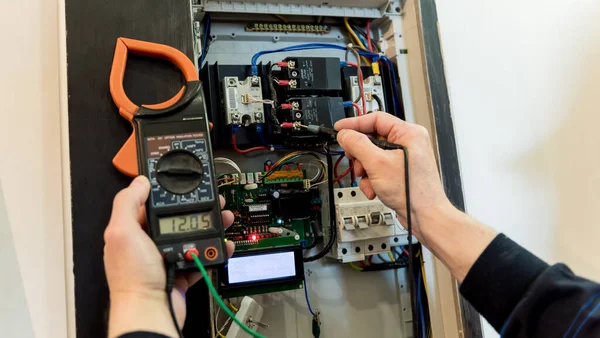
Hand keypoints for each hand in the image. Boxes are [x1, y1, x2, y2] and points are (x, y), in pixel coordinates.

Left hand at [104, 176, 234, 336]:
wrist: (150, 311)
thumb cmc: (133, 277)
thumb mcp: (122, 231)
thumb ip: (127, 202)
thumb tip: (139, 181)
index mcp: (133, 231)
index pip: (151, 204)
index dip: (170, 192)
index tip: (186, 184)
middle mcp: (149, 244)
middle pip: (178, 218)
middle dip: (198, 208)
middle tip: (214, 201)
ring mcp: (167, 258)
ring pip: (193, 235)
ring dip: (211, 226)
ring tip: (224, 219)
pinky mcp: (182, 272)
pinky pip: (202, 256)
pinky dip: (215, 250)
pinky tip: (223, 244)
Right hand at [335, 112, 451, 240]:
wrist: (424, 216)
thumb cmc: (413, 191)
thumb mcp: (377, 163)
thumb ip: (357, 144)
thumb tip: (345, 134)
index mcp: (408, 133)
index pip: (375, 119)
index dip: (354, 123)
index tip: (339, 129)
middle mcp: (408, 143)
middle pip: (371, 139)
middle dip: (360, 155)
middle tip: (355, 162)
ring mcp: (404, 158)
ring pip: (372, 156)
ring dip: (365, 171)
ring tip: (369, 181)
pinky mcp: (399, 171)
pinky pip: (378, 168)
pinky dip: (372, 179)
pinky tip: (375, 189)